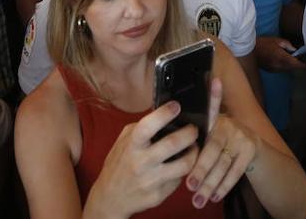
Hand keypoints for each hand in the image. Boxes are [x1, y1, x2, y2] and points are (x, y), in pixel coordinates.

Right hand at [84, 101, 198, 217]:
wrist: (110, 198)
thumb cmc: (119, 164)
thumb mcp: (123, 142)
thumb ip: (141, 129)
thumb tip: (164, 115)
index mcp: (131, 145)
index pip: (148, 126)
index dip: (164, 114)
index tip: (176, 106)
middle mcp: (141, 163)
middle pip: (173, 144)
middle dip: (190, 133)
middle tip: (193, 130)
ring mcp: (151, 181)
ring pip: (184, 165)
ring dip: (194, 153)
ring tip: (194, 147)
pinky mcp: (159, 195)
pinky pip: (179, 180)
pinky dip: (183, 170)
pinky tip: (181, 165)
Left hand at [186, 79, 259, 208]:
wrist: (252, 148)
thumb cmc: (217, 143)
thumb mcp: (207, 134)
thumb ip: (191, 135)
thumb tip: (164, 140)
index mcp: (212, 120)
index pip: (209, 109)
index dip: (212, 97)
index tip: (210, 87)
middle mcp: (227, 124)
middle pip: (212, 147)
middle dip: (200, 168)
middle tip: (189, 186)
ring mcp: (240, 136)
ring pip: (223, 163)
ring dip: (211, 183)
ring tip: (198, 200)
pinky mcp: (250, 150)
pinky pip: (236, 171)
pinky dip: (224, 186)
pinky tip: (215, 197)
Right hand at [254, 36, 305, 72]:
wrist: (249, 50)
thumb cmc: (263, 43)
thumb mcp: (277, 40)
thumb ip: (288, 45)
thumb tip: (295, 50)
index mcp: (281, 57)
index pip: (296, 64)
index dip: (304, 66)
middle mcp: (278, 65)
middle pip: (293, 68)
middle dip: (299, 65)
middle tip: (305, 59)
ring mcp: (274, 69)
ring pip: (288, 69)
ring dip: (293, 65)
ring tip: (295, 58)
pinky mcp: (271, 71)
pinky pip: (282, 69)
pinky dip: (286, 66)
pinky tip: (285, 60)